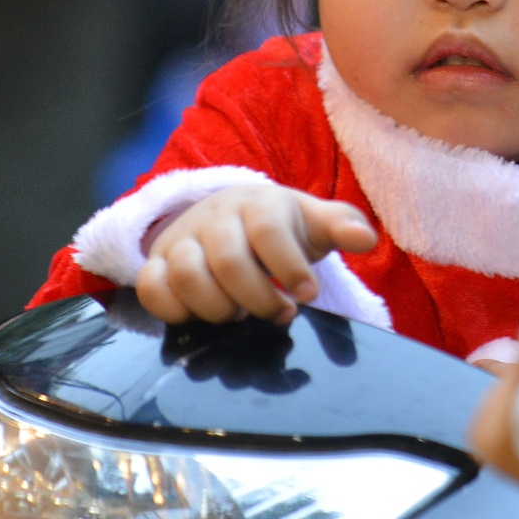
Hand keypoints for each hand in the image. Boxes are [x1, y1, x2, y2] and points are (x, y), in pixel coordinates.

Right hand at [135, 185, 377, 325]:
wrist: (229, 214)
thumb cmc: (280, 225)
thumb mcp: (313, 221)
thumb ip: (341, 225)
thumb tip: (366, 240)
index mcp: (258, 203)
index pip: (270, 232)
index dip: (291, 268)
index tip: (309, 295)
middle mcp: (214, 217)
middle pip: (228, 260)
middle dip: (258, 298)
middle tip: (281, 314)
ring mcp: (180, 239)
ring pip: (187, 276)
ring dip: (218, 307)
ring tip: (240, 314)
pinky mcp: (156, 262)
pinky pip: (151, 289)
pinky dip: (175, 310)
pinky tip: (204, 316)